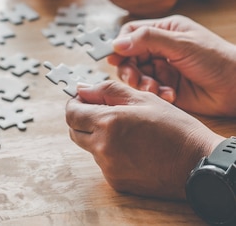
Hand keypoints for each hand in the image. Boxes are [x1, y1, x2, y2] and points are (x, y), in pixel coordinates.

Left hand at [66, 81, 223, 198]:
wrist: (198, 163)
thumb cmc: (175, 128)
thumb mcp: (143, 99)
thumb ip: (107, 91)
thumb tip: (81, 88)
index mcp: (108, 122)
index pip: (71, 113)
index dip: (75, 103)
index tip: (84, 100)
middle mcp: (103, 147)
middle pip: (74, 131)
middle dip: (82, 119)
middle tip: (102, 112)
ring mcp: (108, 167)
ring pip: (89, 147)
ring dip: (97, 136)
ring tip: (126, 131)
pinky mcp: (116, 182)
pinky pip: (103, 163)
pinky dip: (110, 154)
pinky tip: (133, 149)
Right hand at [107, 15, 235, 116]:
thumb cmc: (218, 59)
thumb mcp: (181, 44)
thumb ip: (148, 40)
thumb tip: (117, 43)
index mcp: (164, 30)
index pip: (131, 33)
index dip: (120, 45)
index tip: (115, 57)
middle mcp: (160, 48)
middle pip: (129, 56)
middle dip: (129, 69)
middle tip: (135, 79)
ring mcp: (163, 69)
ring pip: (136, 75)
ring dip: (141, 83)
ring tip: (153, 89)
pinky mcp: (166, 88)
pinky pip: (148, 90)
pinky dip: (155, 93)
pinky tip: (169, 95)